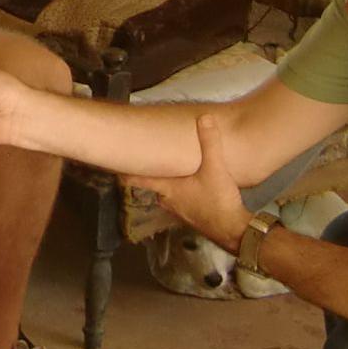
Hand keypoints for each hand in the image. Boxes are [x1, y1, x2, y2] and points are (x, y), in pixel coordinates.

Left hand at [123, 112, 252, 249]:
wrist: (233, 231)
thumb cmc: (218, 200)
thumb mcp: (215, 168)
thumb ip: (209, 143)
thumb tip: (205, 117)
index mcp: (168, 189)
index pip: (141, 180)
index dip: (127, 175)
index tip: (114, 170)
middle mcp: (170, 202)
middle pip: (156, 186)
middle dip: (153, 175)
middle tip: (150, 163)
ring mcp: (181, 212)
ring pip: (169, 195)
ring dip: (170, 185)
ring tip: (174, 173)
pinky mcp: (194, 218)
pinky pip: (183, 202)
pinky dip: (184, 194)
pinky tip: (195, 188)